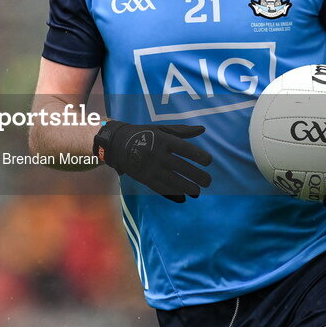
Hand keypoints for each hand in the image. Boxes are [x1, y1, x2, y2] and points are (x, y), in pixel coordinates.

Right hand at [93, 121, 211, 202]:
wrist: (117, 143)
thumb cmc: (144, 134)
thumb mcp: (161, 129)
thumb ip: (182, 131)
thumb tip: (202, 129)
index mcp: (163, 140)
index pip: (184, 149)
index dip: (198, 156)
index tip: (208, 162)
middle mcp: (157, 154)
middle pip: (181, 167)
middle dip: (197, 176)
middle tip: (207, 181)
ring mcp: (150, 167)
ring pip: (173, 180)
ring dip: (188, 187)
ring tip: (198, 192)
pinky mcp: (144, 178)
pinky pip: (160, 188)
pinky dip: (172, 194)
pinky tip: (183, 197)